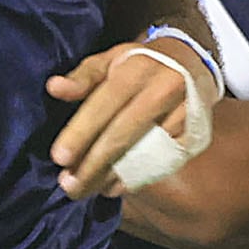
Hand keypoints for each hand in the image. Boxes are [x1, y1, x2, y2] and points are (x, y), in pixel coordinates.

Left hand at [46, 39, 205, 198]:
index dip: (80, 133)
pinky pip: (161, 163)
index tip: (59, 158)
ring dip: (111, 176)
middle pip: (122, 135)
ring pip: (142, 154)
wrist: (194, 62)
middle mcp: (163, 90)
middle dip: (92, 165)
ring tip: (87, 189)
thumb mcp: (112, 59)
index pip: (104, 104)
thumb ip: (83, 76)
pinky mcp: (193, 135)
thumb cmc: (142, 63)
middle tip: (68, 186)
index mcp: (138, 69)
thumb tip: (54, 88)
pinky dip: (135, 178)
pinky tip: (113, 186)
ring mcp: (182, 115)